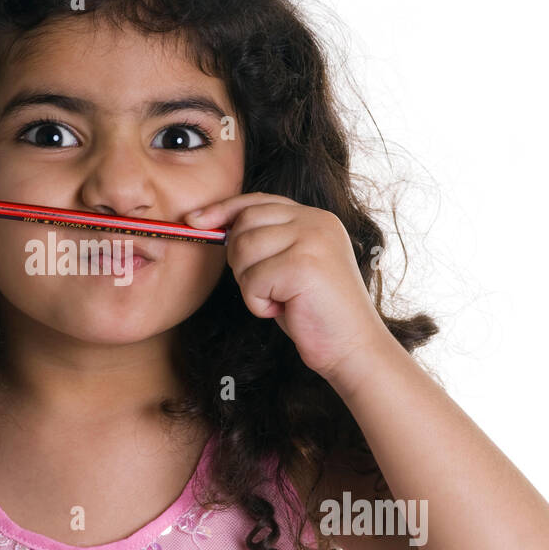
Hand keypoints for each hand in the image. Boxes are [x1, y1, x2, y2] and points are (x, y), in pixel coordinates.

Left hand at [185, 193, 393, 388]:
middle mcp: (316, 222)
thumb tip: (212, 222)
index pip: (258, 201)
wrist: (353, 348)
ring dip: (250, 284)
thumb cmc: (315, 312)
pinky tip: (284, 310)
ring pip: (244, 251)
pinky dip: (258, 304)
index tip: (195, 221)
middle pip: (245, 223)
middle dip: (240, 259)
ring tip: (279, 298)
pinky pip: (252, 281)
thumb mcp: (290, 265)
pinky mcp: (303, 266)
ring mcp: (312, 241)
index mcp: (315, 218)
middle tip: (264, 286)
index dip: (223, 209)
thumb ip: (266, 240)